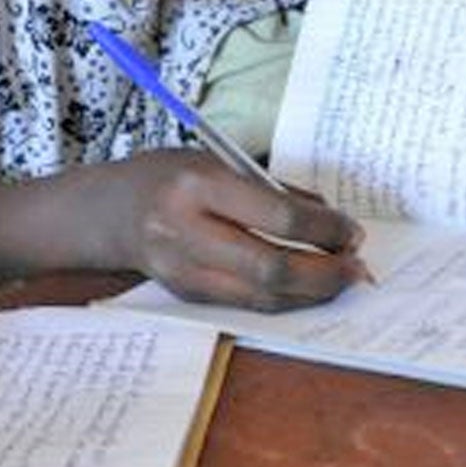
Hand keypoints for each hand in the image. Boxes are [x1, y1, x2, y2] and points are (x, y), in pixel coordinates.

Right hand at [101, 149, 369, 309]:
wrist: (109, 211)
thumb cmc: (170, 176)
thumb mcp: (218, 162)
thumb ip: (274, 191)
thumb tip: (334, 224)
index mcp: (198, 185)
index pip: (278, 217)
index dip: (325, 230)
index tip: (352, 231)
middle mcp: (186, 230)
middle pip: (271, 268)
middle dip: (325, 273)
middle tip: (356, 266)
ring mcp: (183, 270)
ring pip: (262, 297)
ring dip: (312, 293)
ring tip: (341, 280)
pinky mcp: (187, 294)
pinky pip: (247, 304)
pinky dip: (284, 299)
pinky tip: (307, 288)